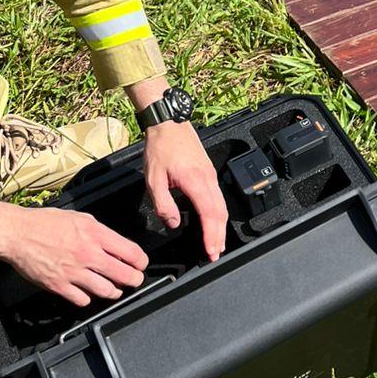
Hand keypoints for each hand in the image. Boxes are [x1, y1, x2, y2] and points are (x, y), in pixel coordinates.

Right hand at [0, 202, 147, 306]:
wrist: (17, 234)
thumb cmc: (45, 223)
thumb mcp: (81, 218)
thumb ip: (100, 232)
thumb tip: (115, 244)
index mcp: (95, 234)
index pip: (131, 252)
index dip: (141, 261)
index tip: (141, 264)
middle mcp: (88, 254)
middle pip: (123, 274)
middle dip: (134, 280)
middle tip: (135, 280)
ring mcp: (74, 272)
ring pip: (106, 291)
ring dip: (114, 292)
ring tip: (115, 290)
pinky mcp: (59, 286)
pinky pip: (82, 299)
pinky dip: (88, 298)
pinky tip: (88, 293)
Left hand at [144, 122, 227, 261]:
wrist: (168, 123)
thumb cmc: (161, 147)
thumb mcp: (154, 179)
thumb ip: (163, 204)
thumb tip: (173, 223)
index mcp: (195, 181)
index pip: (209, 214)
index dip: (212, 235)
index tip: (211, 251)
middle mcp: (208, 179)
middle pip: (220, 213)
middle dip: (219, 236)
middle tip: (215, 254)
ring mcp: (210, 174)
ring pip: (222, 205)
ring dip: (220, 226)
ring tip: (216, 243)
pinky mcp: (208, 172)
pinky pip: (218, 197)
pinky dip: (218, 214)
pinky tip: (213, 221)